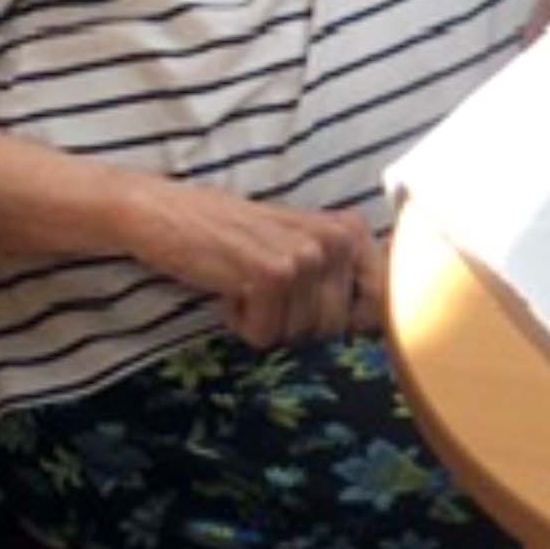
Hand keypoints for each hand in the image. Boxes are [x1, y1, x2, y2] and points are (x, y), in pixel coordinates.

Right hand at [118, 175, 385, 346]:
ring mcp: (308, 255)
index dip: (352, 322)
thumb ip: (340, 273)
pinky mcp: (273, 274)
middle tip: (266, 289)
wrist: (168, 212)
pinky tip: (228, 286)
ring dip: (266, 321)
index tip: (312, 307)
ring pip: (299, 335)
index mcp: (350, 230)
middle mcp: (338, 239)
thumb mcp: (299, 244)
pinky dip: (241, 323)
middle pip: (334, 328)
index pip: (382, 300)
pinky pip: (265, 336)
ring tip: (246, 282)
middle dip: (294, 323)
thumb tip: (377, 324)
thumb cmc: (234, 236)